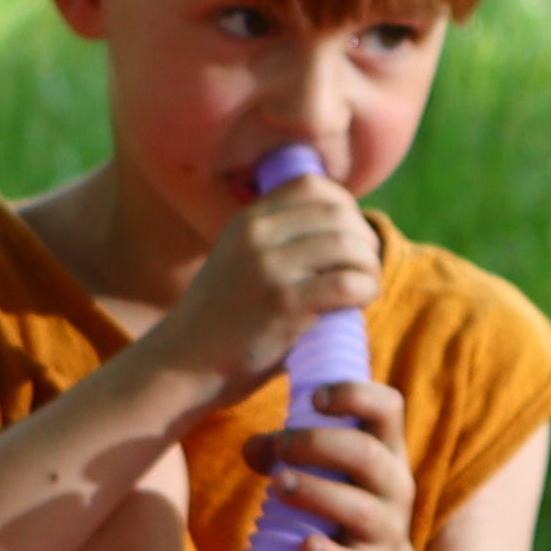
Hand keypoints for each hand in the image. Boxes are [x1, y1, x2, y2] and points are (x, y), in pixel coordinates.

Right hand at [142, 172, 383, 392]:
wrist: (181, 365)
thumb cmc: (222, 323)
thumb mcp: (240, 263)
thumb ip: (281, 245)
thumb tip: (343, 237)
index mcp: (247, 220)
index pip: (312, 184)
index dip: (344, 206)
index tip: (349, 236)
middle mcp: (257, 234)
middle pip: (338, 212)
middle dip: (363, 237)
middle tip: (363, 267)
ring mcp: (269, 267)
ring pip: (349, 245)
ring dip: (369, 266)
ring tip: (364, 287)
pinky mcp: (283, 304)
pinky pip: (346, 283)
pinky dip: (365, 290)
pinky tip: (359, 304)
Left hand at [246, 375, 427, 550]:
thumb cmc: (341, 506)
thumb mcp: (328, 472)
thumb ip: (288, 452)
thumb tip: (252, 449)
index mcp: (387, 450)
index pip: (388, 407)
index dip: (355, 394)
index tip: (315, 398)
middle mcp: (396, 485)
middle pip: (366, 454)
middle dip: (317, 445)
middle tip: (280, 447)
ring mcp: (388, 530)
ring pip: (359, 507)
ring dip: (315, 492)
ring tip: (279, 485)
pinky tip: (303, 545)